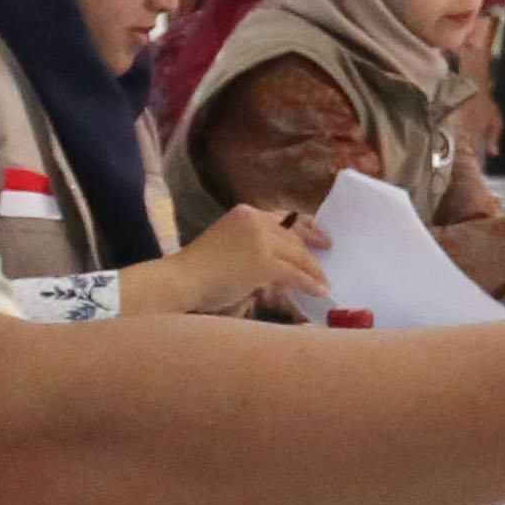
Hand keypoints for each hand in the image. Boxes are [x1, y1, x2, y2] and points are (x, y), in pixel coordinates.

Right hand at [162, 202, 328, 318]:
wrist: (181, 280)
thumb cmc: (198, 271)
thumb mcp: (228, 247)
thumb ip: (253, 251)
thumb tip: (279, 274)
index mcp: (245, 213)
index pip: (283, 219)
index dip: (304, 228)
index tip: (318, 237)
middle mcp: (254, 221)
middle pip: (294, 237)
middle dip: (310, 253)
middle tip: (324, 266)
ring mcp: (260, 240)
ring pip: (297, 255)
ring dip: (313, 271)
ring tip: (323, 283)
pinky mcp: (264, 262)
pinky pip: (295, 273)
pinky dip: (309, 282)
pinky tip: (318, 290)